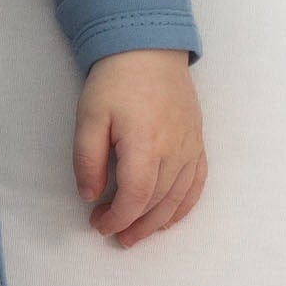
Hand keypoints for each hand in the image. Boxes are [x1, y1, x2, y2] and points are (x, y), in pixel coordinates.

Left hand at [74, 49, 204, 247]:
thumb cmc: (116, 81)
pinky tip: (169, 219)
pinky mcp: (197, 142)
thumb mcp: (89, 117)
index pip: (135, 197)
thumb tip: (91, 196)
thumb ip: (87, 160)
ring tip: (136, 235)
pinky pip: (197, 183)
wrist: (149, 49)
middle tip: (113, 235)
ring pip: (178, 198)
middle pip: (157, 203)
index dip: (117, 219)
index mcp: (146, 143)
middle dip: (133, 224)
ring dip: (157, 223)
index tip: (98, 225)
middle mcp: (174, 149)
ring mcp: (191, 146)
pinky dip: (184, 206)